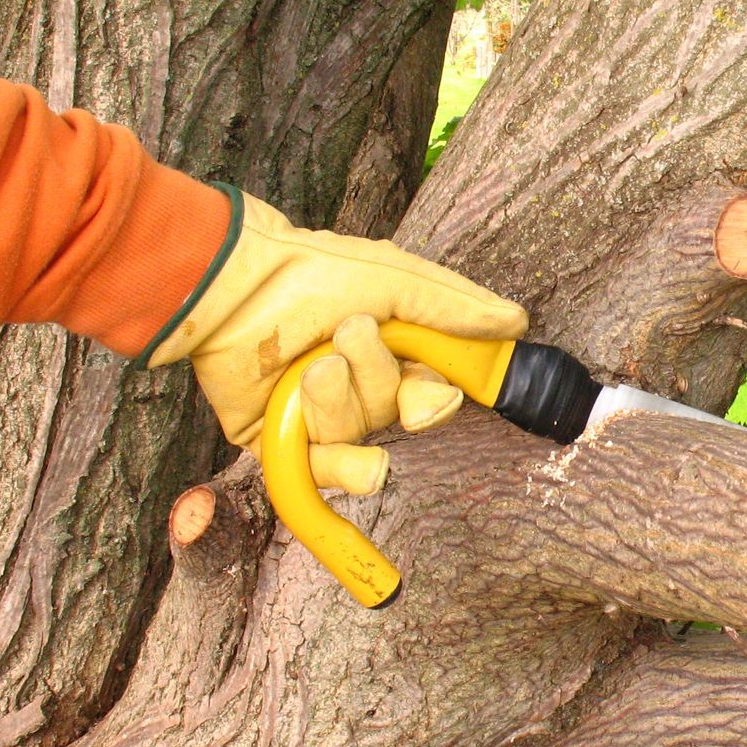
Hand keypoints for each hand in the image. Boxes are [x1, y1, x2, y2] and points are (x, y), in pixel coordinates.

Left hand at [145, 189, 526, 485]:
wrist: (229, 288)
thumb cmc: (311, 272)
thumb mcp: (395, 279)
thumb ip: (455, 305)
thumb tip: (516, 322)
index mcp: (388, 353)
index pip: (431, 395)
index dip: (434, 400)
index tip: (432, 390)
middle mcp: (357, 388)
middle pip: (395, 415)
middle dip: (377, 379)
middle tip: (347, 336)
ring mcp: (318, 417)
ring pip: (356, 435)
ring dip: (338, 399)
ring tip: (311, 364)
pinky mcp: (281, 442)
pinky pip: (321, 474)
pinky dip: (336, 469)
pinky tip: (352, 463)